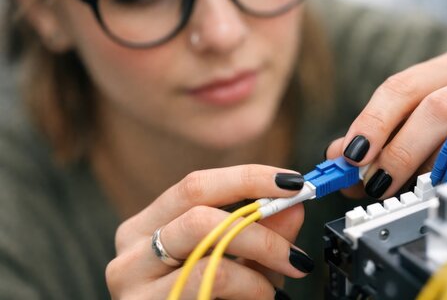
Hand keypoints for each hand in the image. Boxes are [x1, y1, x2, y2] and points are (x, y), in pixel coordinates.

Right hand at [106, 165, 311, 298]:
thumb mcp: (238, 261)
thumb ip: (261, 232)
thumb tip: (293, 206)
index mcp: (148, 225)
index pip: (196, 185)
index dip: (248, 177)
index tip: (293, 183)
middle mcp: (132, 248)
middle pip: (199, 212)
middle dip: (259, 224)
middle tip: (295, 245)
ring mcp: (132, 282)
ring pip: (207, 249)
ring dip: (258, 260)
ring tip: (278, 280)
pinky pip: (210, 284)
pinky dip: (250, 288)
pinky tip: (261, 297)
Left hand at [325, 48, 446, 198]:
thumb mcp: (413, 121)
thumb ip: (375, 138)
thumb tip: (337, 158)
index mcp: (446, 67)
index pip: (400, 88)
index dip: (372, 123)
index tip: (352, 155)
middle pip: (433, 107)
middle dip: (397, 150)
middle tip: (373, 181)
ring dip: (423, 166)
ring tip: (400, 188)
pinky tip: (436, 184)